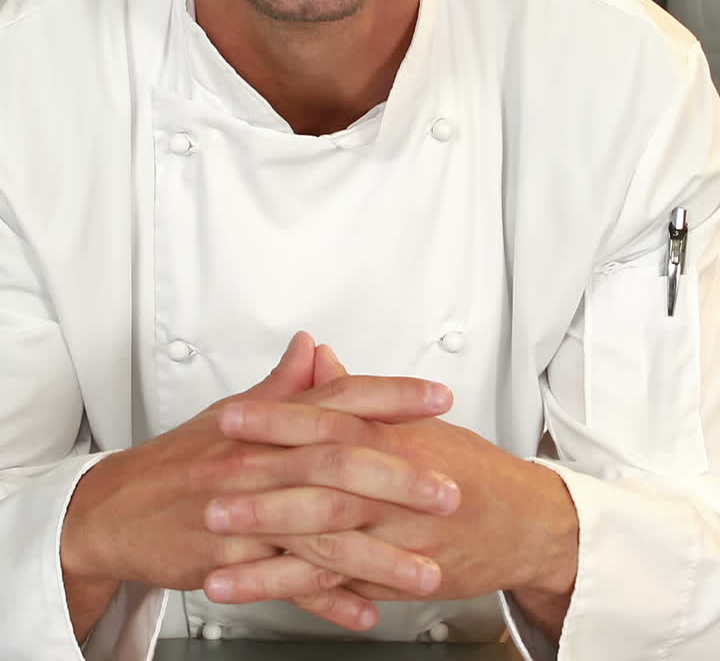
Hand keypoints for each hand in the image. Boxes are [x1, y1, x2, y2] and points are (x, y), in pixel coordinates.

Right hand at [60, 333, 456, 636]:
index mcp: (267, 423)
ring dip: (379, 556)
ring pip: (321, 534)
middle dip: (400, 479)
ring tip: (427, 571)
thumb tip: (314, 348)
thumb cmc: (180, 461)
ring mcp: (245, 516)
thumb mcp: (234, 415)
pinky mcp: (231, 564)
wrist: (117, 509)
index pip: (338, 398)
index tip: (438, 397)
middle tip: (449, 491)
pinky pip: (288, 586)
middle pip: (338, 464)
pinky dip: (329, 602)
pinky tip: (368, 611)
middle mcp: (260, 463)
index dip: (391, 396)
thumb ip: (284, 386)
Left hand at [234, 347, 577, 619]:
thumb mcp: (416, 422)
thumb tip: (316, 359)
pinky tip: (245, 589)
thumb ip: (358, 395)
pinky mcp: (393, 577)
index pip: (330, 419)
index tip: (232, 414)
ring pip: (323, 535)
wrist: (526, 523)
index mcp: (395, 438)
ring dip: (264, 538)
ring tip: (214, 538)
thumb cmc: (471, 468)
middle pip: (321, 478)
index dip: (279, 417)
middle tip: (209, 478)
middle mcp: (395, 484)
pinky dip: (285, 588)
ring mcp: (395, 534)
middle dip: (261, 479)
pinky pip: (333, 584)